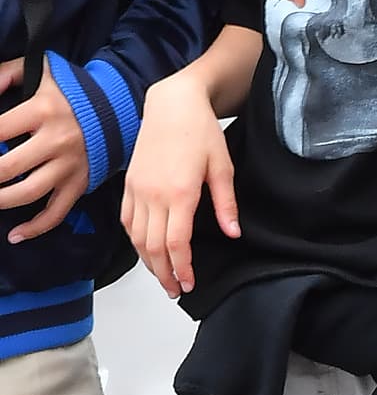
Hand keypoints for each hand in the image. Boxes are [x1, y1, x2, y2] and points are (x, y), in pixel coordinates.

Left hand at [0, 57, 91, 242]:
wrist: (120, 103)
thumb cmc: (74, 88)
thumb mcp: (42, 70)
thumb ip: (7, 74)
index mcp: (43, 109)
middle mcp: (56, 139)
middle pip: (6, 168)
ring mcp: (69, 164)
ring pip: (28, 193)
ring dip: (0, 200)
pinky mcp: (80, 181)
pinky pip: (56, 212)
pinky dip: (35, 227)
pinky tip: (16, 235)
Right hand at [122, 72, 238, 297]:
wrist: (172, 104)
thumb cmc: (201, 131)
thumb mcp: (222, 166)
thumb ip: (226, 203)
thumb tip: (233, 233)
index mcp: (180, 193)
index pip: (176, 243)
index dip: (181, 268)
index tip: (189, 284)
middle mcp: (154, 195)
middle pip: (154, 247)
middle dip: (164, 274)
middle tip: (175, 290)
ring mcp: (138, 190)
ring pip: (137, 238)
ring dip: (148, 262)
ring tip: (162, 276)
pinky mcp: (129, 184)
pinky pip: (126, 220)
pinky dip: (134, 241)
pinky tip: (145, 250)